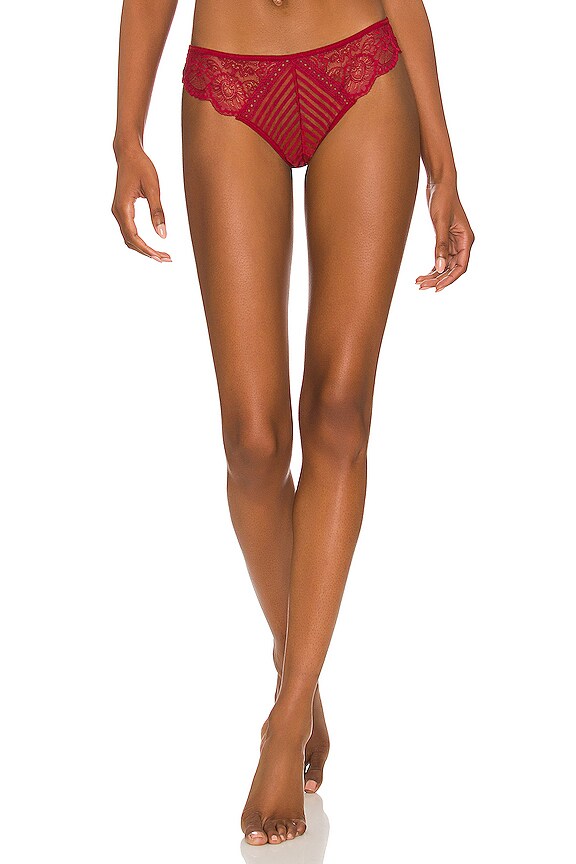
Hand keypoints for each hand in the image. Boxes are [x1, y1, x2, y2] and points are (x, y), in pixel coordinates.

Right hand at [111, 145, 171, 261]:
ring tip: (162, 255)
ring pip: (129, 238)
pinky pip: (129, 231)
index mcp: (123, 207)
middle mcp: (117, 211)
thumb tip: (163, 236)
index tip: (162, 257)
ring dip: (144, 249)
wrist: (128, 153)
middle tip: (167, 259)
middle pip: (130, 241)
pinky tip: (152, 244)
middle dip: (148, 253)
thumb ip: (157, 212)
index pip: (133, 236)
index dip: (147, 250)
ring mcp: (118, 211)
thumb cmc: (141, 166)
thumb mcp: (153, 188)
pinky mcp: (122, 209)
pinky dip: (140, 241)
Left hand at [416, 180, 473, 291]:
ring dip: (433, 275)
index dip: (449, 279)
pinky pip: (440, 258)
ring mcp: (454, 241)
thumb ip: (440, 245)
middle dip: (438, 279)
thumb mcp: (440, 223)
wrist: (439, 183)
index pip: (461, 266)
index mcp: (466, 239)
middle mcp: (462, 242)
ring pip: (445, 265)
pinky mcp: (445, 238)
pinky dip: (432, 267)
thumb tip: (439, 268)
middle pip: (452, 268)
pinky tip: (421, 275)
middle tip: (422, 287)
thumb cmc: (442, 199)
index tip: (437, 288)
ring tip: (419, 283)